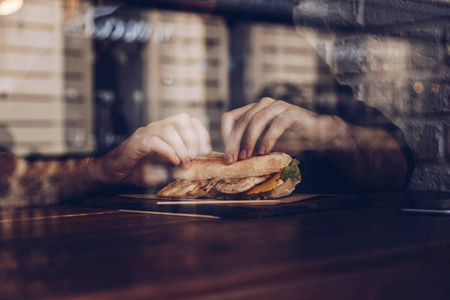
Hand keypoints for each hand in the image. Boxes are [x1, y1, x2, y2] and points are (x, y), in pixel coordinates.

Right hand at [96, 113, 211, 185]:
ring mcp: (146, 133)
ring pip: (168, 129)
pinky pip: (154, 141)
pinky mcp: (136, 143)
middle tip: (195, 156)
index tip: (207, 151)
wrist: (114, 173)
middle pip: (182, 119)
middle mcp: (157, 128)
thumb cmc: (139, 169)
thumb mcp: (164, 168)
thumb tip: (195, 165)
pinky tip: (173, 162)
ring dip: (181, 147)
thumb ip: (178, 164)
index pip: (189, 121)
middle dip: (193, 138)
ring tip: (185, 162)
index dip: (201, 133)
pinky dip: (167, 151)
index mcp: (166, 131)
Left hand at [221, 97, 339, 163]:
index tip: (228, 156)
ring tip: (247, 157)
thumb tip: (231, 162)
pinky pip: (276, 124)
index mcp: (252, 110)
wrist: (317, 134)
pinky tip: (264, 152)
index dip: (225, 136)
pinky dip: (268, 139)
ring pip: (256, 120)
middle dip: (234, 142)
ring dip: (249, 140)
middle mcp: (262, 105)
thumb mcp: (264, 145)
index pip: (229, 118)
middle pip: (241, 121)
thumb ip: (249, 148)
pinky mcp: (291, 112)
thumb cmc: (289, 140)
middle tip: (232, 160)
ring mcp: (277, 106)